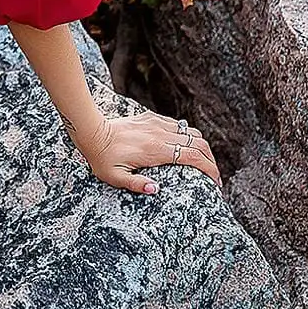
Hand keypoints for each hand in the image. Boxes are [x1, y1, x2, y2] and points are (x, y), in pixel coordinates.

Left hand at [69, 110, 222, 195]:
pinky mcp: (151, 118)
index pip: (194, 157)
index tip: (216, 183)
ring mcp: (157, 124)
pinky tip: (185, 148)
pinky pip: (177, 126)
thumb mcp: (115, 177)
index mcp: (157, 150)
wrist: (91, 131)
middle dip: (211, 160)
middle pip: (199, 144)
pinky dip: (187, 136)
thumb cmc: (102, 158)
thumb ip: (136, 184)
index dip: (210, 170)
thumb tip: (155, 190)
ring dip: (202, 147)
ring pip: (191, 132)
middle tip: (214, 176)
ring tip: (203, 163)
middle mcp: (161, 134)